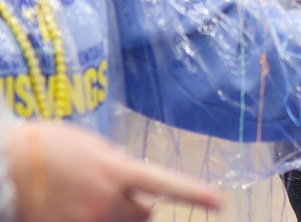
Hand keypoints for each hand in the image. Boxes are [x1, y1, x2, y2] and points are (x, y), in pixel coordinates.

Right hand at [6, 121, 221, 221]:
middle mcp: (108, 201)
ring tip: (93, 199)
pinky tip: (77, 208)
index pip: (168, 184)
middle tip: (122, 194)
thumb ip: (116, 160)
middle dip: (140, 207)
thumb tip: (131, 172)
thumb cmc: (47, 146)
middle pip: (145, 214)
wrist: (5, 167)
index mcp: (117, 171)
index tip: (220, 203)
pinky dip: (96, 220)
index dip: (196, 195)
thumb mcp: (90, 144)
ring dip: (119, 216)